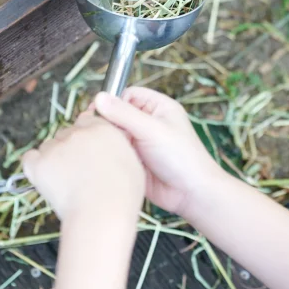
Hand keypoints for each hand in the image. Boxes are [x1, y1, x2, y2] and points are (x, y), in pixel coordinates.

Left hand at [22, 110, 144, 224]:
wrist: (102, 213)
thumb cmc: (122, 195)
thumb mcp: (132, 163)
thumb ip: (117, 148)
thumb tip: (110, 150)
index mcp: (102, 129)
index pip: (87, 120)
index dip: (86, 136)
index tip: (88, 151)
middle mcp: (77, 133)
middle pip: (67, 133)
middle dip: (70, 148)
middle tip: (78, 171)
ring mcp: (56, 147)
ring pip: (49, 146)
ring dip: (54, 158)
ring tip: (65, 181)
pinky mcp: (39, 164)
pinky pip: (29, 159)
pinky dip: (35, 166)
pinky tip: (46, 179)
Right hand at [93, 87, 225, 217]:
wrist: (190, 194)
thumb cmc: (181, 158)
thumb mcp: (152, 130)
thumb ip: (124, 114)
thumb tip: (99, 97)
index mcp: (159, 107)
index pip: (128, 95)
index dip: (113, 102)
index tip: (98, 113)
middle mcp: (150, 122)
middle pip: (119, 114)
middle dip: (108, 122)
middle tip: (98, 132)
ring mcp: (142, 141)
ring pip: (115, 134)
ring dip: (109, 140)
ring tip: (102, 147)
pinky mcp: (135, 159)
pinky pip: (116, 151)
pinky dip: (110, 154)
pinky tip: (105, 160)